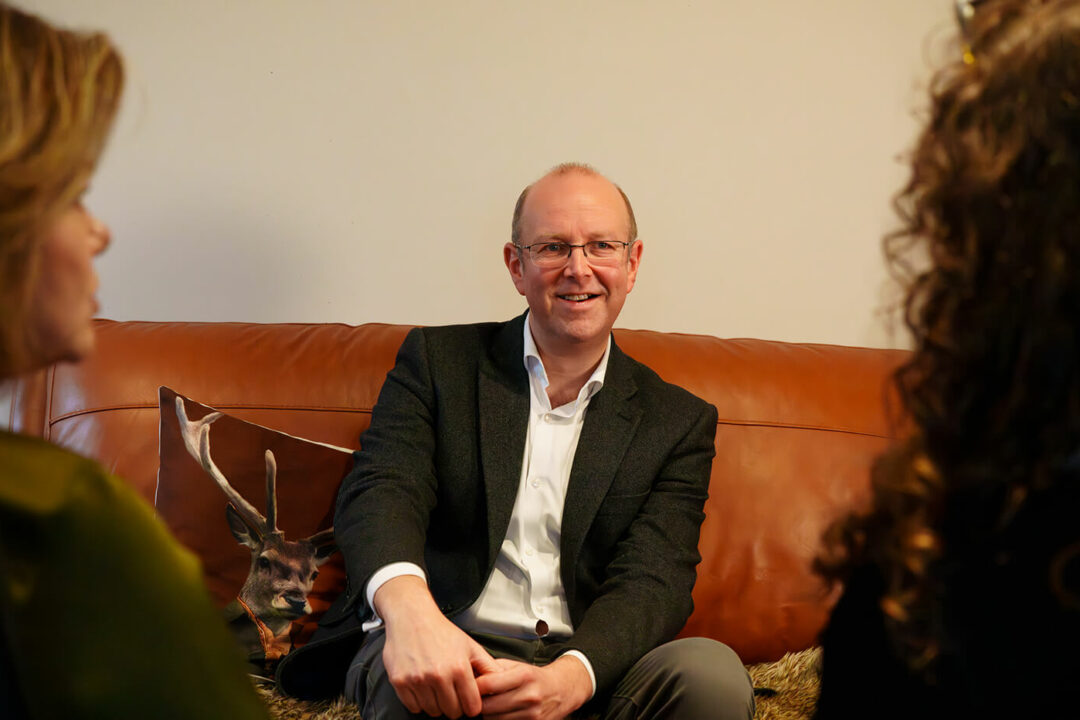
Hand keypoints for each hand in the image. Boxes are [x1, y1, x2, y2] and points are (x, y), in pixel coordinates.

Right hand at [375, 576, 499, 717]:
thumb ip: (487, 666)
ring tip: (436, 686)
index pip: (471, 707)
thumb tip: (502, 682)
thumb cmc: (441, 631)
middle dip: (454, 705)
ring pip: (432, 711)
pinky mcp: (400, 682)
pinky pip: (413, 707)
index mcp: (459, 668)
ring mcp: (418, 680)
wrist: (412, 617)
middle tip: (451, 691)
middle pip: (452, 712)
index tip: (467, 700)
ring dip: (436, 703)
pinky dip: (418, 701)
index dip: (471, 705)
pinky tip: (422, 686)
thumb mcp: (470, 645)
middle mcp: (438, 676)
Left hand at [475, 655, 591, 719]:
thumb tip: (471, 675)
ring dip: (488, 714)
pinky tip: (502, 713)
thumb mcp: (516, 665)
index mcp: (524, 676)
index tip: (472, 685)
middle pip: (487, 707)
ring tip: (493, 705)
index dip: (475, 686)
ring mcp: (531, 715)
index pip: (488, 684)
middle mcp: (529, 696)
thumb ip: (493, 668)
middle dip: (480, 702)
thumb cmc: (535, 677)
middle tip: (480, 697)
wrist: (561, 690)